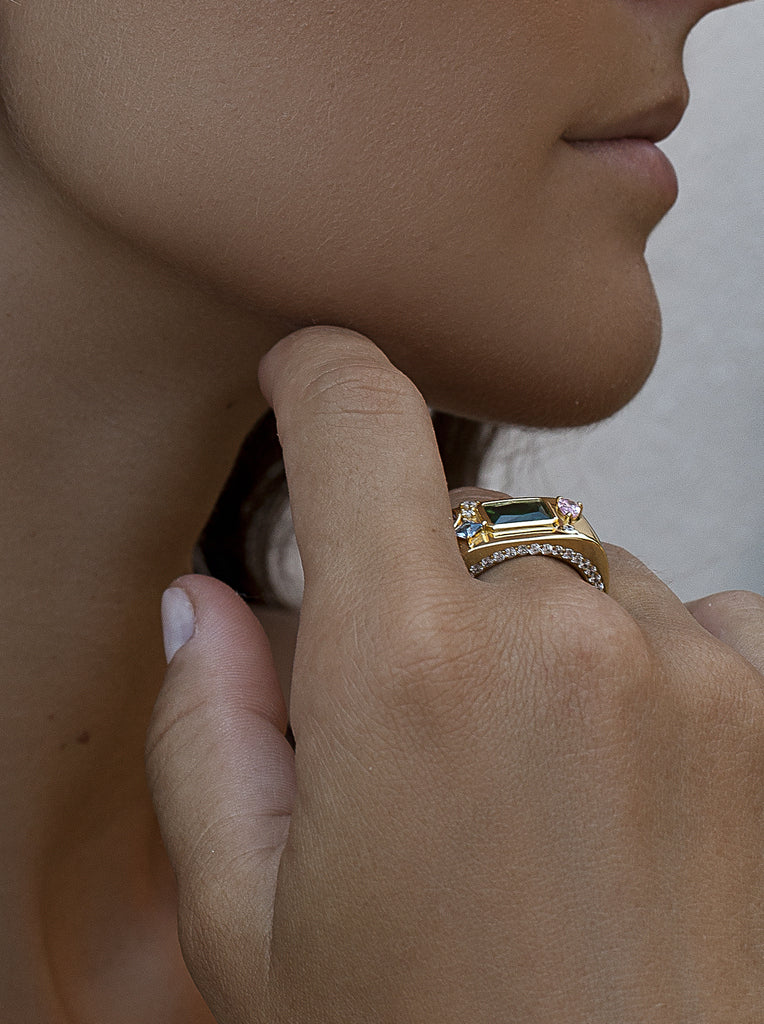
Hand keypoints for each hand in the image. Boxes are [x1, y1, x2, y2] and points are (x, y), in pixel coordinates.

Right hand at [147, 326, 763, 1022]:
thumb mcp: (254, 927)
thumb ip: (207, 732)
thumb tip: (206, 605)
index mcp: (404, 670)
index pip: (357, 421)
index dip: (321, 376)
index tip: (309, 376)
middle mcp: (556, 633)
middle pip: (462, 518)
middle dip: (420, 589)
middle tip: (418, 727)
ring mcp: (683, 662)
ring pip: (571, 571)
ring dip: (533, 638)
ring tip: (532, 788)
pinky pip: (683, 616)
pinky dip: (639, 665)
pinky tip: (623, 782)